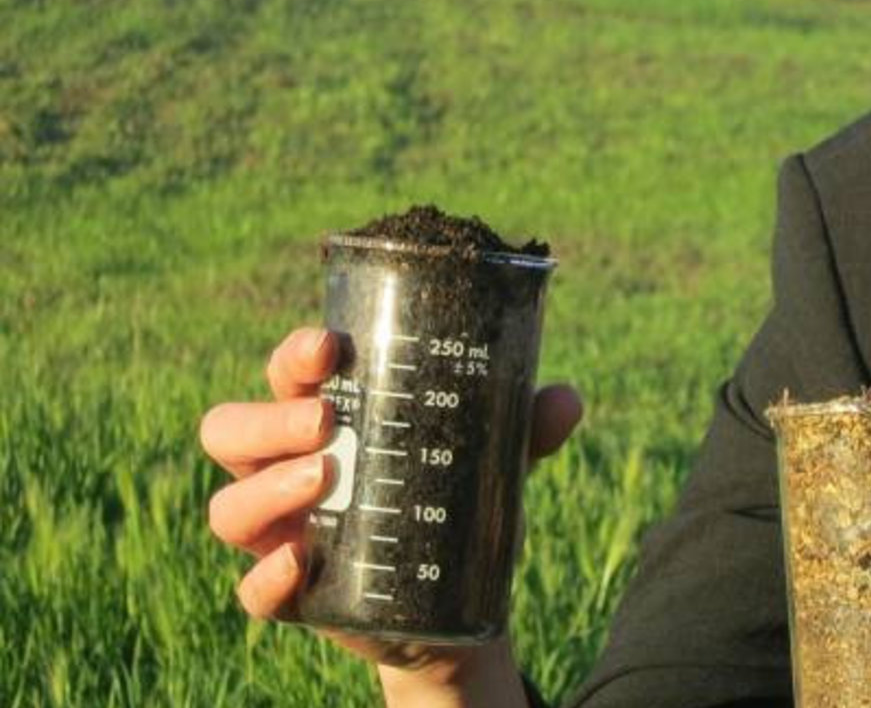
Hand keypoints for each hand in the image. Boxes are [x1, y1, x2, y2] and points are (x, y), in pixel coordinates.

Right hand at [199, 326, 582, 679]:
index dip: (294, 355)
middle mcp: (283, 468)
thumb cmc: (454, 502)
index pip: (286, 375)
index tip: (331, 346)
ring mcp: (278, 532)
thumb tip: (564, 399)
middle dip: (269, 417)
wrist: (455, 602)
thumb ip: (523, 427)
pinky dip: (267, 578)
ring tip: (325, 479)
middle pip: (229, 430)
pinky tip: (300, 562)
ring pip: (228, 507)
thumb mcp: (490, 460)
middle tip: (328, 420)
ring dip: (267, 488)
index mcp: (322, 418)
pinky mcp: (289, 593)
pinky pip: (252, 592)